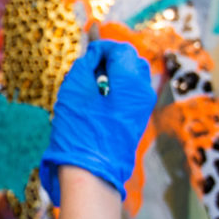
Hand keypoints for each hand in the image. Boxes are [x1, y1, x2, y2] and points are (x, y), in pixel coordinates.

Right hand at [39, 40, 155, 204]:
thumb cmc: (79, 130)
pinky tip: (97, 97)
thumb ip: (85, 64)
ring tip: (91, 82)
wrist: (90, 171)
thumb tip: (94, 55)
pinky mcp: (137, 120)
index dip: (102, 46)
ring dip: (114, 72)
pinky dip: (116, 87)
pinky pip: (131, 93)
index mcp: (132, 82)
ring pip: (133, 76)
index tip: (86, 52)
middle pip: (132, 60)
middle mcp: (144, 93)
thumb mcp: (75, 89)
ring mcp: (143, 108)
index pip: (121, 50)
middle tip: (89, 64)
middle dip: (111, 57)